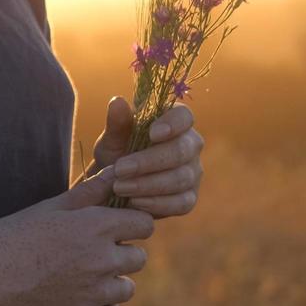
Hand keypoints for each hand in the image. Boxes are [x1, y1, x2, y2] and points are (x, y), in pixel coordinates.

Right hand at [0, 165, 153, 305]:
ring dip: (112, 284)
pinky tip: (86, 301)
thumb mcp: (52, 207)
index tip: (116, 229)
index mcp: (95, 226)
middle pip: (138, 258)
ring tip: (84, 278)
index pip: (145, 224)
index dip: (132, 225)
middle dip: (121, 254)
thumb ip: (90, 192)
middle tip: (91, 255)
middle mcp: (102, 259)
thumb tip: (117, 171)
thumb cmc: (15, 235)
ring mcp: (95, 292)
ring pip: (127, 289)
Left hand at [81, 96, 203, 219]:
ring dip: (148, 184)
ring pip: (181, 178)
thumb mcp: (112, 139)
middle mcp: (190, 145)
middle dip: (149, 161)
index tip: (151, 134)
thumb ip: (117, 123)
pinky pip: (182, 203)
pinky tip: (135, 203)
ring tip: (120, 187)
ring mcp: (193, 172)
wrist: (117, 185)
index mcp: (175, 121)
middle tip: (120, 169)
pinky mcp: (189, 198)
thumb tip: (117, 102)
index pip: (184, 116)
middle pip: (182, 150)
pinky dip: (157, 204)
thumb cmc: (118, 153)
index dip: (172, 124)